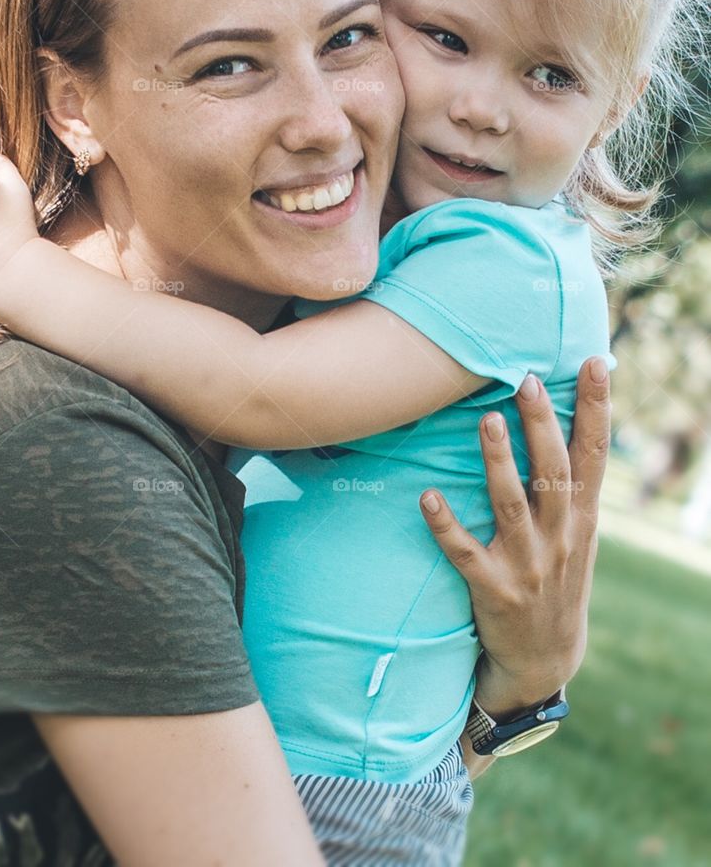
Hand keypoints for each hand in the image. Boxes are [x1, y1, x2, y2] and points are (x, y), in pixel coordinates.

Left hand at [420, 359, 610, 715]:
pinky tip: (427, 497)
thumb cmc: (555, 577)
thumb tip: (561, 414)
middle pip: (553, 472)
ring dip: (499, 464)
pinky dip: (446, 526)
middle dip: (543, 425)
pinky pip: (465, 554)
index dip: (596, 409)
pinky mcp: (492, 590)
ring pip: (512, 506)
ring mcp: (527, 565)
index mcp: (582, 518)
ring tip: (488, 421)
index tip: (593, 364)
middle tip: (527, 380)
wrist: (544, 661)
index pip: (593, 454)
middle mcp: (560, 537)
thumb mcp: (577, 533)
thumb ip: (569, 482)